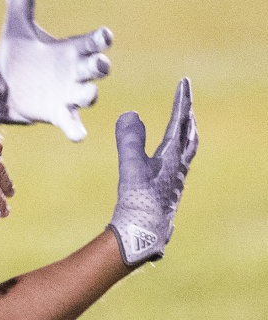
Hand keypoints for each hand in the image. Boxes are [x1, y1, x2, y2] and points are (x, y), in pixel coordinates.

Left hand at [0, 0, 111, 140]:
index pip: (90, 43)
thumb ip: (21, 5)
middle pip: (94, 68)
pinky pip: (72, 123)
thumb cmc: (20, 57)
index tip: (105, 35)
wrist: (4, 87)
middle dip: (99, 65)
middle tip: (101, 63)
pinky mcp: (58, 114)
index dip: (99, 39)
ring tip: (90, 94)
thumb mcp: (17, 29)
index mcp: (69, 51)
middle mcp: (74, 73)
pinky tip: (78, 135)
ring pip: (87, 95)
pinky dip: (76, 129)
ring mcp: (68, 95)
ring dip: (89, 94)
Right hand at [108, 78, 197, 265]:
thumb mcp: (131, 168)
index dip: (182, 101)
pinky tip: (162, 159)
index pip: (180, 124)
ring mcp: (173, 182)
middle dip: (187, 117)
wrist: (142, 237)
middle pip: (190, 137)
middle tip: (185, 101)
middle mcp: (178, 169)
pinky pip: (174, 164)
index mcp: (173, 160)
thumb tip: (132, 113)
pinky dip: (173, 151)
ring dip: (183, 134)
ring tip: (179, 126)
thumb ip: (130, 140)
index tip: (185, 82)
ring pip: (185, 152)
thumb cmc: (138, 204)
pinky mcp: (165, 192)